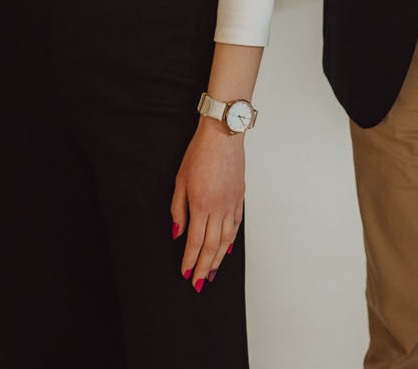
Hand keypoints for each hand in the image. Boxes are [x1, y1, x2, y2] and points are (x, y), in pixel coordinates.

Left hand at [170, 117, 244, 290]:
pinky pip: (236, 225)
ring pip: (226, 239)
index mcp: (201, 204)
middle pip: (212, 245)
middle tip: (198, 283)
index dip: (190, 260)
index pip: (195, 241)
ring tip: (211, 273)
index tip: (185, 273)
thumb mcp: (180, 180)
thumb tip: (178, 234)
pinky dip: (231, 240)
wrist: (223, 134)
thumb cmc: (199, 153)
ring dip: (218, 259)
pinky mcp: (240, 197)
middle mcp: (219, 207)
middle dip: (203, 266)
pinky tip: (226, 250)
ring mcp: (232, 203)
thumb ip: (178, 209)